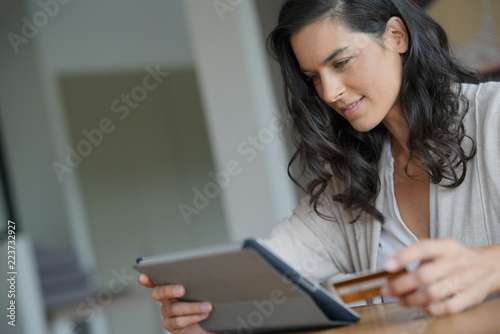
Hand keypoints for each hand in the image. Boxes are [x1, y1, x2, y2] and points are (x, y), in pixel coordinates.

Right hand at [138, 274, 214, 333]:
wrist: (210, 323)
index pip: (155, 281)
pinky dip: (192, 318)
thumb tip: (204, 271)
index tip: (143, 276)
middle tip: (182, 289)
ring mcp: (167, 313)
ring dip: (192, 307)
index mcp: (170, 287)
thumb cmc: (205, 302)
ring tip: (207, 306)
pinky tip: (203, 315)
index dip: (148, 279)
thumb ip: (197, 281)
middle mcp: (166, 299)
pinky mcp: (172, 325)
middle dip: (169, 290)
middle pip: (159, 293)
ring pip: (173, 308)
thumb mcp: (202, 289)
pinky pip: (178, 321)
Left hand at [381, 239, 499, 315]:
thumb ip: (421, 254)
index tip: (388, 266)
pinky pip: (448, 308)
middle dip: (401, 285)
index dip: (403, 257)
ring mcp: (464, 280)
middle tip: (387, 290)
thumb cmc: (459, 258)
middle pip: (424, 275)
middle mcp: (455, 262)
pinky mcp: (471, 297)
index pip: (423, 248)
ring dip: (412, 300)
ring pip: (433, 293)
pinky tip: (422, 308)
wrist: (492, 266)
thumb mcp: (443, 247)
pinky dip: (432, 310)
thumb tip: (394, 267)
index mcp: (446, 247)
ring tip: (401, 300)